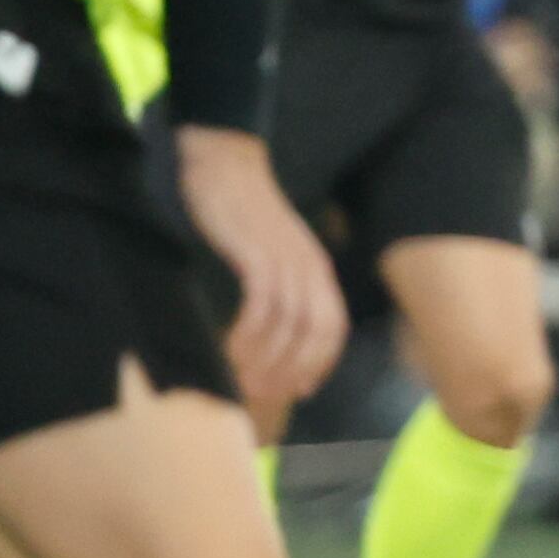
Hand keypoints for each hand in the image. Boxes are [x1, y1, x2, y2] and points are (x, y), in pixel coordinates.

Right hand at [175, 125, 346, 412]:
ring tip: (241, 379)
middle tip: (261, 393)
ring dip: (267, 358)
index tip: (299, 391)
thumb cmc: (243, 216)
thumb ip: (279, 289)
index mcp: (317, 271)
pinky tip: (231, 347)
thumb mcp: (271, 254)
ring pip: (289, 324)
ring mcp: (286, 259)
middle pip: (314, 333)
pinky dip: (249, 331)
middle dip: (291, 370)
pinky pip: (262, 302)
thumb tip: (272, 334)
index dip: (320, 364)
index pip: (332, 329)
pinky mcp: (258, 252)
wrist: (226, 164)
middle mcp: (309, 268)